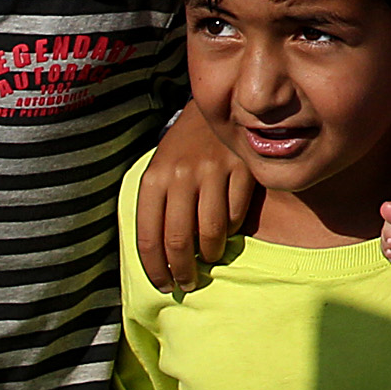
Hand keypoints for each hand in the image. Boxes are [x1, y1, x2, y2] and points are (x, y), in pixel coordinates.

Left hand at [134, 101, 259, 295]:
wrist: (215, 104)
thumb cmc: (183, 147)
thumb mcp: (159, 170)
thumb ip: (157, 206)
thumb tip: (159, 256)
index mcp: (153, 179)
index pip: (149, 237)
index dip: (154, 269)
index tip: (162, 285)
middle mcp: (180, 176)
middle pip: (179, 240)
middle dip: (183, 270)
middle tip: (187, 284)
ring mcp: (213, 171)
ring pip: (211, 231)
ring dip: (210, 254)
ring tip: (209, 259)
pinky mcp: (241, 169)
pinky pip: (237, 214)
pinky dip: (232, 229)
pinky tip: (228, 230)